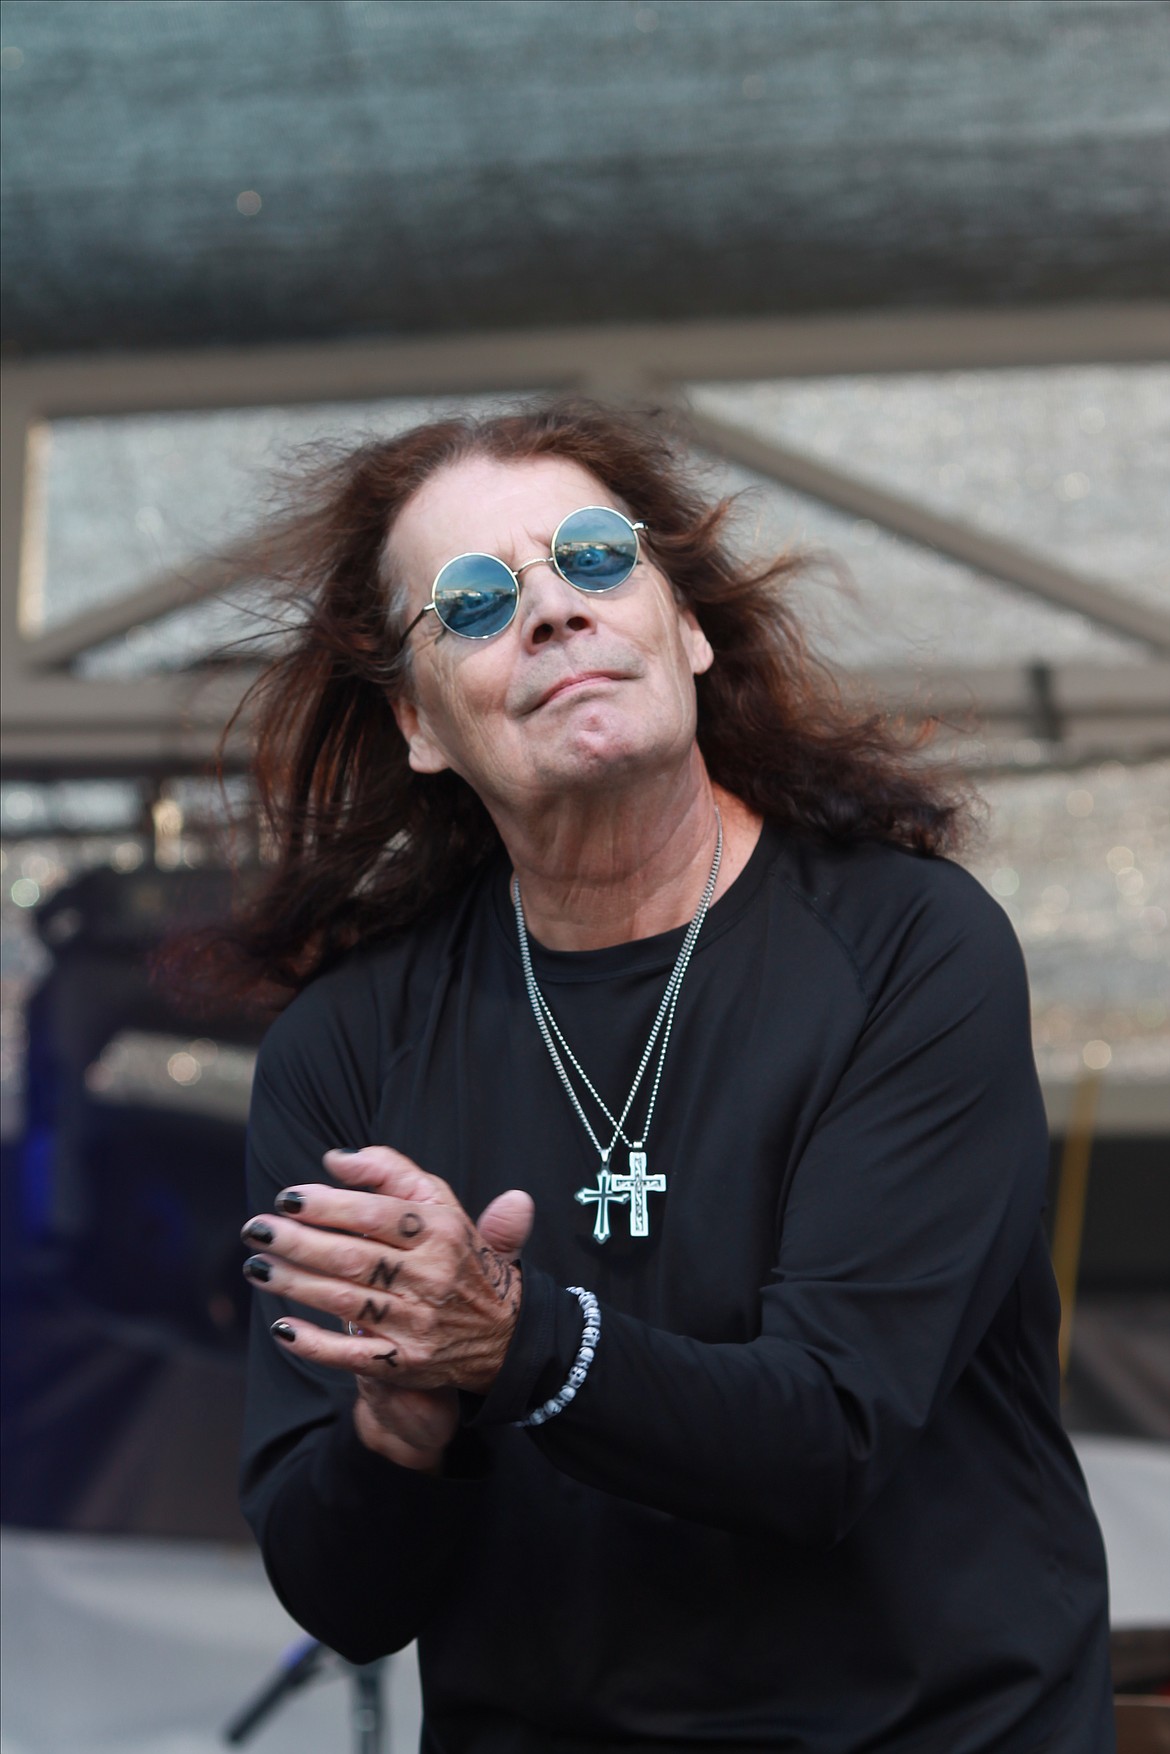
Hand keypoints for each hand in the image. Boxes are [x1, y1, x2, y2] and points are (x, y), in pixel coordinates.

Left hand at [241, 1148, 534, 1468]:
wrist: (505, 1331)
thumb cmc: (458, 1253)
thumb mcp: (440, 1202)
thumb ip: (390, 1171)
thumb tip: (335, 1159)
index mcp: (441, 1231)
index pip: (375, 1214)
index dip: (327, 1206)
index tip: (286, 1199)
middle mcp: (431, 1276)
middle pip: (353, 1258)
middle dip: (297, 1243)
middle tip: (255, 1230)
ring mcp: (418, 1323)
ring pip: (345, 1303)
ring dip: (294, 1285)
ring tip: (256, 1267)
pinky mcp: (407, 1364)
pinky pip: (353, 1357)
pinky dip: (314, 1344)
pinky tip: (282, 1327)